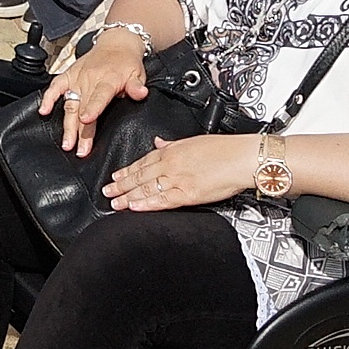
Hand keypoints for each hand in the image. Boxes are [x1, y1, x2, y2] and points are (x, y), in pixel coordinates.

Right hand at [36, 34, 151, 155]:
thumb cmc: (127, 63)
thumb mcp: (138, 73)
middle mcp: (89, 79)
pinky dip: (48, 98)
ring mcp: (77, 78)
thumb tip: (141, 93)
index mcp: (108, 80)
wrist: (116, 44)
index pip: (99, 96)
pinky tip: (44, 111)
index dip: (92, 108)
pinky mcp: (68, 76)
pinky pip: (55, 87)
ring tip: (66, 143)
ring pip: (70, 104)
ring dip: (67, 124)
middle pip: (83, 107)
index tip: (86, 120)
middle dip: (80, 130)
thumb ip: (137, 86)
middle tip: (79, 149)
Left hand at [105, 133, 258, 212]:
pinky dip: (147, 204)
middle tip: (107, 191)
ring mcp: (178, 179)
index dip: (127, 171)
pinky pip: (163, 200)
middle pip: (140, 176)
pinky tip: (135, 207)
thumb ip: (172, 144)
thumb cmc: (224, 149)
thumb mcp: (194, 140)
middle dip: (121, 185)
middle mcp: (171, 164)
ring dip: (128, 196)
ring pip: (147, 189)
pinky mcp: (188, 193)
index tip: (116, 176)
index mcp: (172, 151)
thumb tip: (158, 142)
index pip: (143, 162)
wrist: (242, 157)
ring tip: (115, 202)